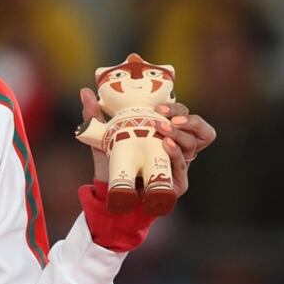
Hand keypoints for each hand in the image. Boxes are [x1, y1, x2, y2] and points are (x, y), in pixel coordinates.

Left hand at [79, 89, 216, 197]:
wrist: (109, 191)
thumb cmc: (112, 160)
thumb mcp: (102, 136)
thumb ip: (94, 115)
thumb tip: (85, 92)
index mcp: (165, 132)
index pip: (183, 115)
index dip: (176, 109)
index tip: (158, 107)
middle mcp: (177, 146)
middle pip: (198, 127)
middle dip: (186, 118)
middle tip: (165, 116)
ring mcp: (179, 164)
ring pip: (194, 143)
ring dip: (180, 133)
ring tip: (162, 129)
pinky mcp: (178, 183)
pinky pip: (182, 166)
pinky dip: (176, 153)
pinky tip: (166, 144)